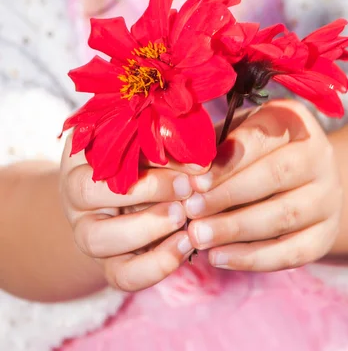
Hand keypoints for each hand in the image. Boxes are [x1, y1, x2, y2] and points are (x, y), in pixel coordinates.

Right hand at [60, 136, 204, 291]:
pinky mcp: (107, 263)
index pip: (102, 150)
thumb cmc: (152, 157)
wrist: (139, 196)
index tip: (190, 161)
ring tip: (185, 218)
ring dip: (147, 228)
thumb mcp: (157, 146)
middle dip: (146, 189)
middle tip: (187, 188)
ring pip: (98, 239)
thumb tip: (200, 165)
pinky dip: (155, 265)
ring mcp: (86, 231)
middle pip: (88, 192)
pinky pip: (122, 275)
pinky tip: (186, 245)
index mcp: (82, 154)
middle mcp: (74, 193)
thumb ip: (171, 148)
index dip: (148, 155)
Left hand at [184, 100, 342, 271]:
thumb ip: (211, 147)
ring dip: (235, 229)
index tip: (194, 180)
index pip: (261, 137)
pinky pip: (292, 252)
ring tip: (197, 236)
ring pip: (284, 215)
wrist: (303, 182)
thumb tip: (177, 167)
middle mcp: (320, 155)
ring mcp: (328, 197)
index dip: (227, 160)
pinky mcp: (326, 235)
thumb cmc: (254, 153)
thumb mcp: (236, 136)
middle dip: (228, 195)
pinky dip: (252, 259)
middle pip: (276, 175)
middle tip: (190, 210)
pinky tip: (218, 257)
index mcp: (294, 120)